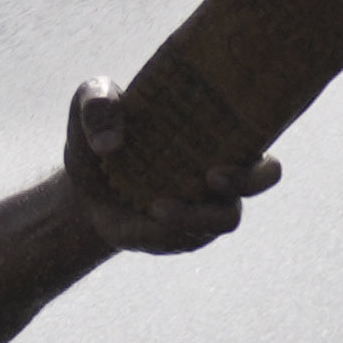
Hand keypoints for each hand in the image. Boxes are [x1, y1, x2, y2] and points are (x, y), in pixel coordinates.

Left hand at [62, 83, 270, 256]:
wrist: (80, 189)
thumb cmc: (98, 135)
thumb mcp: (87, 107)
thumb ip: (96, 104)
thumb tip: (110, 142)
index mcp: (212, 129)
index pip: (259, 129)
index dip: (261, 131)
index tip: (232, 136)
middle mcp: (220, 167)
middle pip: (262, 177)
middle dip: (246, 180)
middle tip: (209, 176)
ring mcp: (206, 204)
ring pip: (226, 218)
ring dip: (197, 215)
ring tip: (156, 207)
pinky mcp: (183, 234)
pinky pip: (190, 237)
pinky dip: (169, 231)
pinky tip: (144, 219)